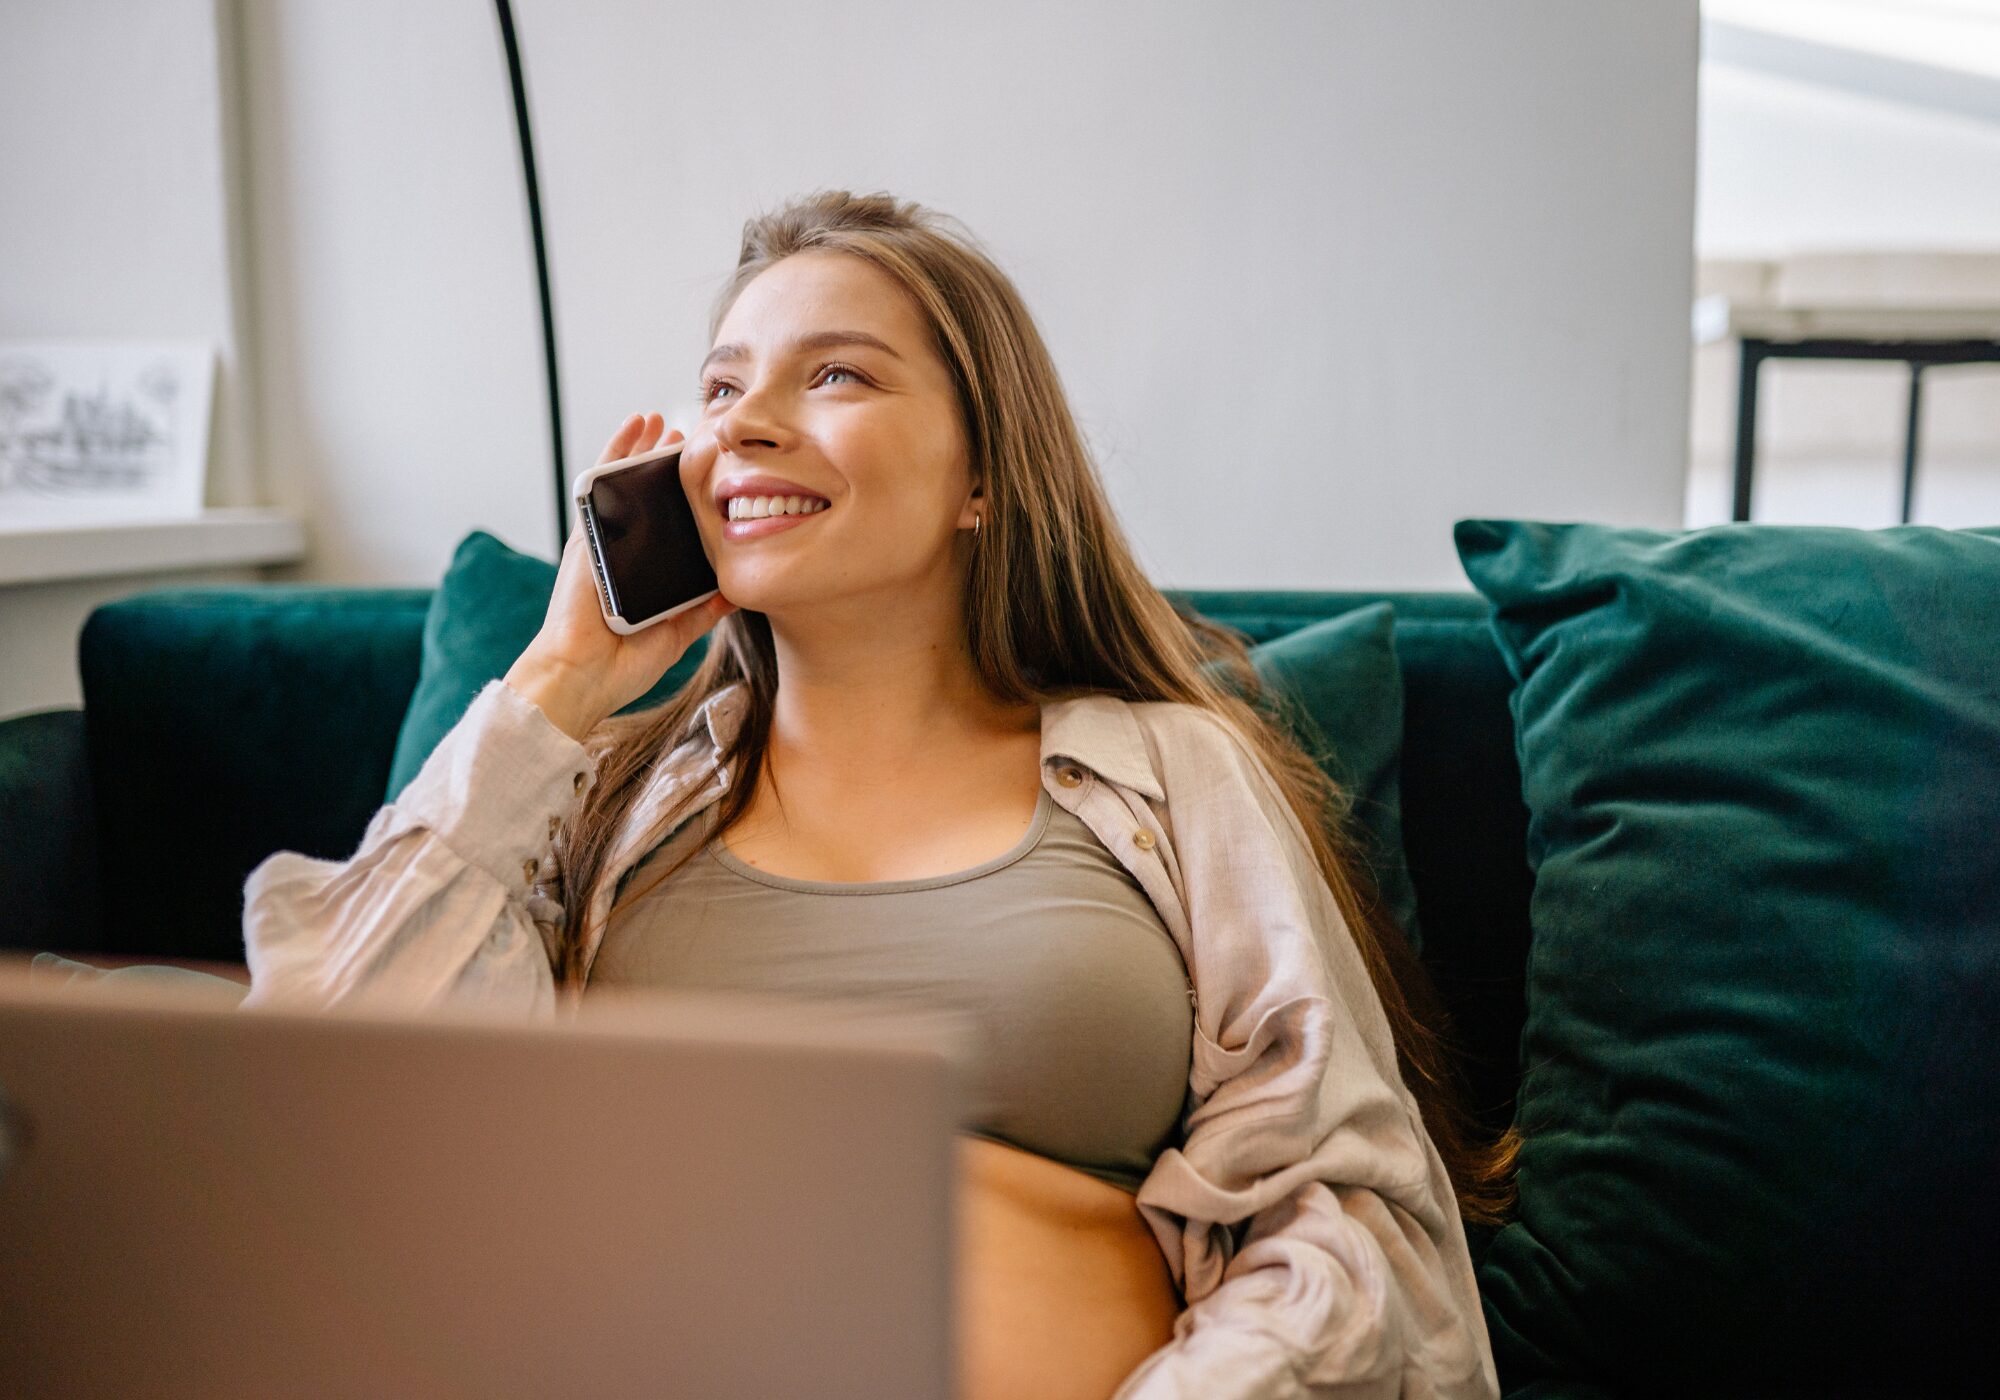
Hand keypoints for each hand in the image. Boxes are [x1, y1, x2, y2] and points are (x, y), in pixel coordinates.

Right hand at [503, 412, 735, 740]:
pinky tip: (635, 424)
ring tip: (662, 418)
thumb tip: (736, 590)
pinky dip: (618, 449)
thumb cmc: (622, 663)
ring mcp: (600, 539)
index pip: (662, 524)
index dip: (681, 496)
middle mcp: (618, 551)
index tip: (706, 473)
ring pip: (622, 480)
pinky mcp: (587, 533)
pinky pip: (602, 481)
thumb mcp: (677, 632)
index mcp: (639, 572)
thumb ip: (701, 610)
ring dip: (641, 446)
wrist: (583, 677)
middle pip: (642, 497)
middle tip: (691, 434)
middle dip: (663, 464)